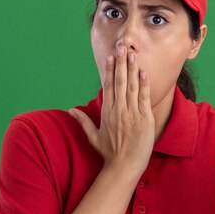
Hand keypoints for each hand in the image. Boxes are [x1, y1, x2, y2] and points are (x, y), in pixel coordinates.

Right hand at [67, 44, 155, 173]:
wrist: (124, 166)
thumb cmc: (110, 154)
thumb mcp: (93, 137)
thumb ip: (83, 121)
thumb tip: (70, 111)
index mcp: (107, 112)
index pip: (108, 86)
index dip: (110, 70)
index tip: (111, 57)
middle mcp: (118, 110)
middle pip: (119, 82)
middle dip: (121, 63)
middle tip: (122, 47)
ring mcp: (131, 113)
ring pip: (131, 86)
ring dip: (132, 69)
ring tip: (133, 54)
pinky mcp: (144, 118)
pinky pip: (143, 98)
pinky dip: (143, 84)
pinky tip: (143, 72)